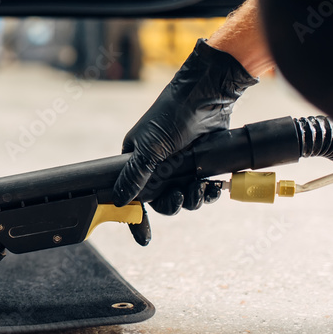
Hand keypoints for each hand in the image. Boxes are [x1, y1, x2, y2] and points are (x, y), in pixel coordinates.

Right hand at [115, 39, 256, 243]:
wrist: (206, 96)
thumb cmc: (171, 116)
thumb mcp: (148, 149)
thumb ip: (134, 176)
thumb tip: (119, 200)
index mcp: (136, 160)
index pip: (132, 194)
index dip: (137, 216)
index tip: (143, 237)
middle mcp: (157, 165)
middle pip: (161, 200)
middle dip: (172, 204)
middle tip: (180, 197)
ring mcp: (181, 165)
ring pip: (184, 197)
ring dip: (192, 199)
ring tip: (200, 190)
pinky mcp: (202, 164)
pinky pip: (202, 189)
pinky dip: (208, 192)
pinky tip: (213, 187)